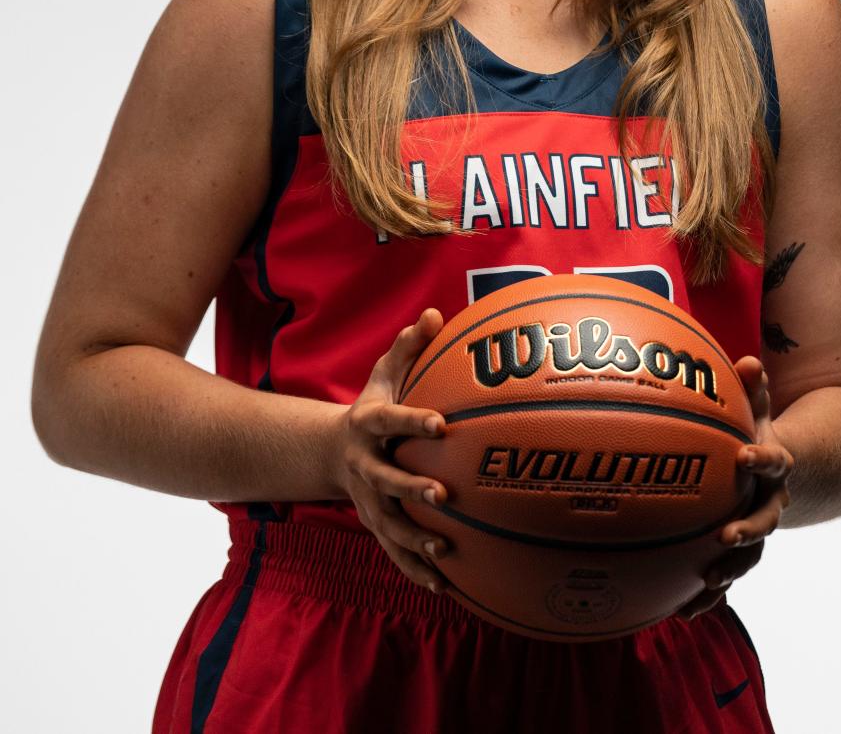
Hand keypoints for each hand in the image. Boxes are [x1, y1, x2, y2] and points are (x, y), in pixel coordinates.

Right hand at [330, 308, 450, 594]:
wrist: (336, 451)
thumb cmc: (374, 406)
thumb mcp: (385, 374)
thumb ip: (409, 346)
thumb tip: (435, 314)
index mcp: (370, 425)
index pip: (392, 420)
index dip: (414, 421)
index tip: (441, 424)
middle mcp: (365, 466)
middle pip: (386, 480)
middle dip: (412, 488)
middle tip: (443, 494)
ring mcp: (367, 500)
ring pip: (389, 524)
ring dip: (414, 539)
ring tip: (445, 548)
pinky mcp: (375, 524)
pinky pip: (395, 552)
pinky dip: (416, 569)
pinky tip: (445, 585)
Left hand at [676, 355, 793, 620]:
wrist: (775, 472)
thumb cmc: (754, 432)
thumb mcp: (757, 408)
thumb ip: (753, 387)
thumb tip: (748, 360)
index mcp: (775, 467)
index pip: (774, 463)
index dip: (762, 459)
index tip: (744, 455)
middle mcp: (771, 504)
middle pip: (766, 522)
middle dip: (747, 531)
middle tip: (725, 535)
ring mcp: (757, 531)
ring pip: (749, 557)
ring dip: (729, 571)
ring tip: (705, 581)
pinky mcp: (739, 552)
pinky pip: (726, 578)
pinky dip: (708, 595)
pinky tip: (681, 611)